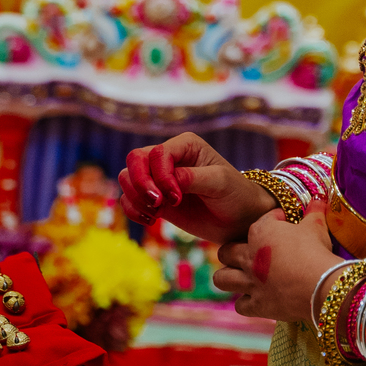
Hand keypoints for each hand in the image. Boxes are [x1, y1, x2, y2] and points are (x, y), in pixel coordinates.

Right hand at [119, 133, 275, 244]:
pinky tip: (151, 220)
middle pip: (134, 159)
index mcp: (185, 145)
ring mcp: (158, 178)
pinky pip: (128, 199)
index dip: (160, 176)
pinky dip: (133, 210)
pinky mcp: (153, 198)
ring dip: (136, 198)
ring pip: (127, 178)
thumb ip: (193, 178)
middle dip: (140, 183)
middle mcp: (168, 157)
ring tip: (157, 212)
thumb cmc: (235, 195)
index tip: (176, 198)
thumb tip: (169, 180)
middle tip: (157, 204)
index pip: (158, 153)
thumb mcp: (219, 183)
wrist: (239, 220)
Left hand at [212, 207, 340, 322]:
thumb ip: (314, 211)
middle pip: (226, 252)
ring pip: (221, 279)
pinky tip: (256, 300)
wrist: (321, 285)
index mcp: (260, 232)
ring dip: (229, 277)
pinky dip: (246, 303)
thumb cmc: (317, 251)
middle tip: (248, 253)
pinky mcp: (258, 305)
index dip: (274, 222)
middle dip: (233, 251)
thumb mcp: (317, 226)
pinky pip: (240, 306)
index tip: (285, 225)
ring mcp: (250, 282)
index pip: (261, 222)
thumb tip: (319, 199)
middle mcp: (248, 257)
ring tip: (241, 277)